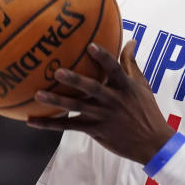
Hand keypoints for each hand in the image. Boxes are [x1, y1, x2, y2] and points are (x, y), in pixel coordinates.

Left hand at [27, 41, 176, 164]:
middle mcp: (113, 100)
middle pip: (91, 88)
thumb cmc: (147, 110)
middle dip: (75, 80)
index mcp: (125, 87)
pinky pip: (69, 126)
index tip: (90, 45)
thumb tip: (129, 41)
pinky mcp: (95, 130)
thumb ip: (132, 64)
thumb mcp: (142, 86)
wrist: (152, 142)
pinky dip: (50, 124)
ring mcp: (103, 116)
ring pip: (77, 107)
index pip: (115, 69)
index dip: (103, 57)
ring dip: (56, 101)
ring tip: (38, 95)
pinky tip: (33, 122)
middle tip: (57, 72)